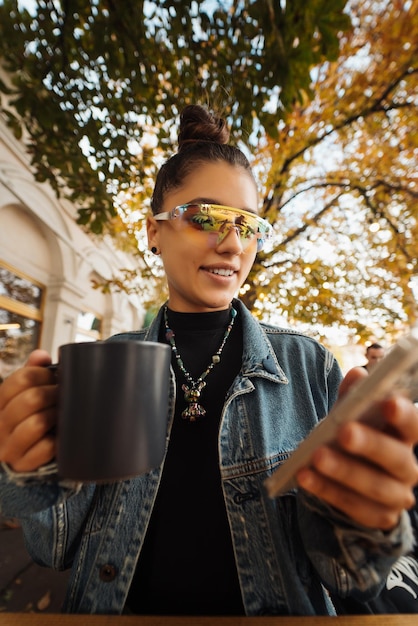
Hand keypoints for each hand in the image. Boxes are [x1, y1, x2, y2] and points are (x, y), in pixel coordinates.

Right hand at [0, 350, 57, 471]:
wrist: (29, 455)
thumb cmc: (31, 417)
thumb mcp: (27, 393)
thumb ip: (32, 372)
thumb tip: (41, 356)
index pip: (20, 379)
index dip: (43, 375)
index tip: (53, 378)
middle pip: (31, 399)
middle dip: (54, 394)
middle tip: (62, 396)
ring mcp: (9, 447)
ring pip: (38, 423)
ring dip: (55, 416)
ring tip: (61, 415)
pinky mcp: (23, 465)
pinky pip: (46, 448)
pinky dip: (56, 441)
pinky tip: (58, 437)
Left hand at [297, 367, 417, 529]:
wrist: (348, 480)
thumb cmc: (353, 437)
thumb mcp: (350, 415)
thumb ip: (353, 396)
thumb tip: (358, 375)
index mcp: (405, 436)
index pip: (414, 425)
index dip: (404, 415)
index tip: (389, 402)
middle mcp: (408, 467)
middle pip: (396, 457)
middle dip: (370, 443)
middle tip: (344, 431)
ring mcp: (396, 495)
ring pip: (375, 486)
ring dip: (343, 470)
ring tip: (316, 456)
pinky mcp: (379, 517)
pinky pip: (354, 507)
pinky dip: (327, 490)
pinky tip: (305, 477)